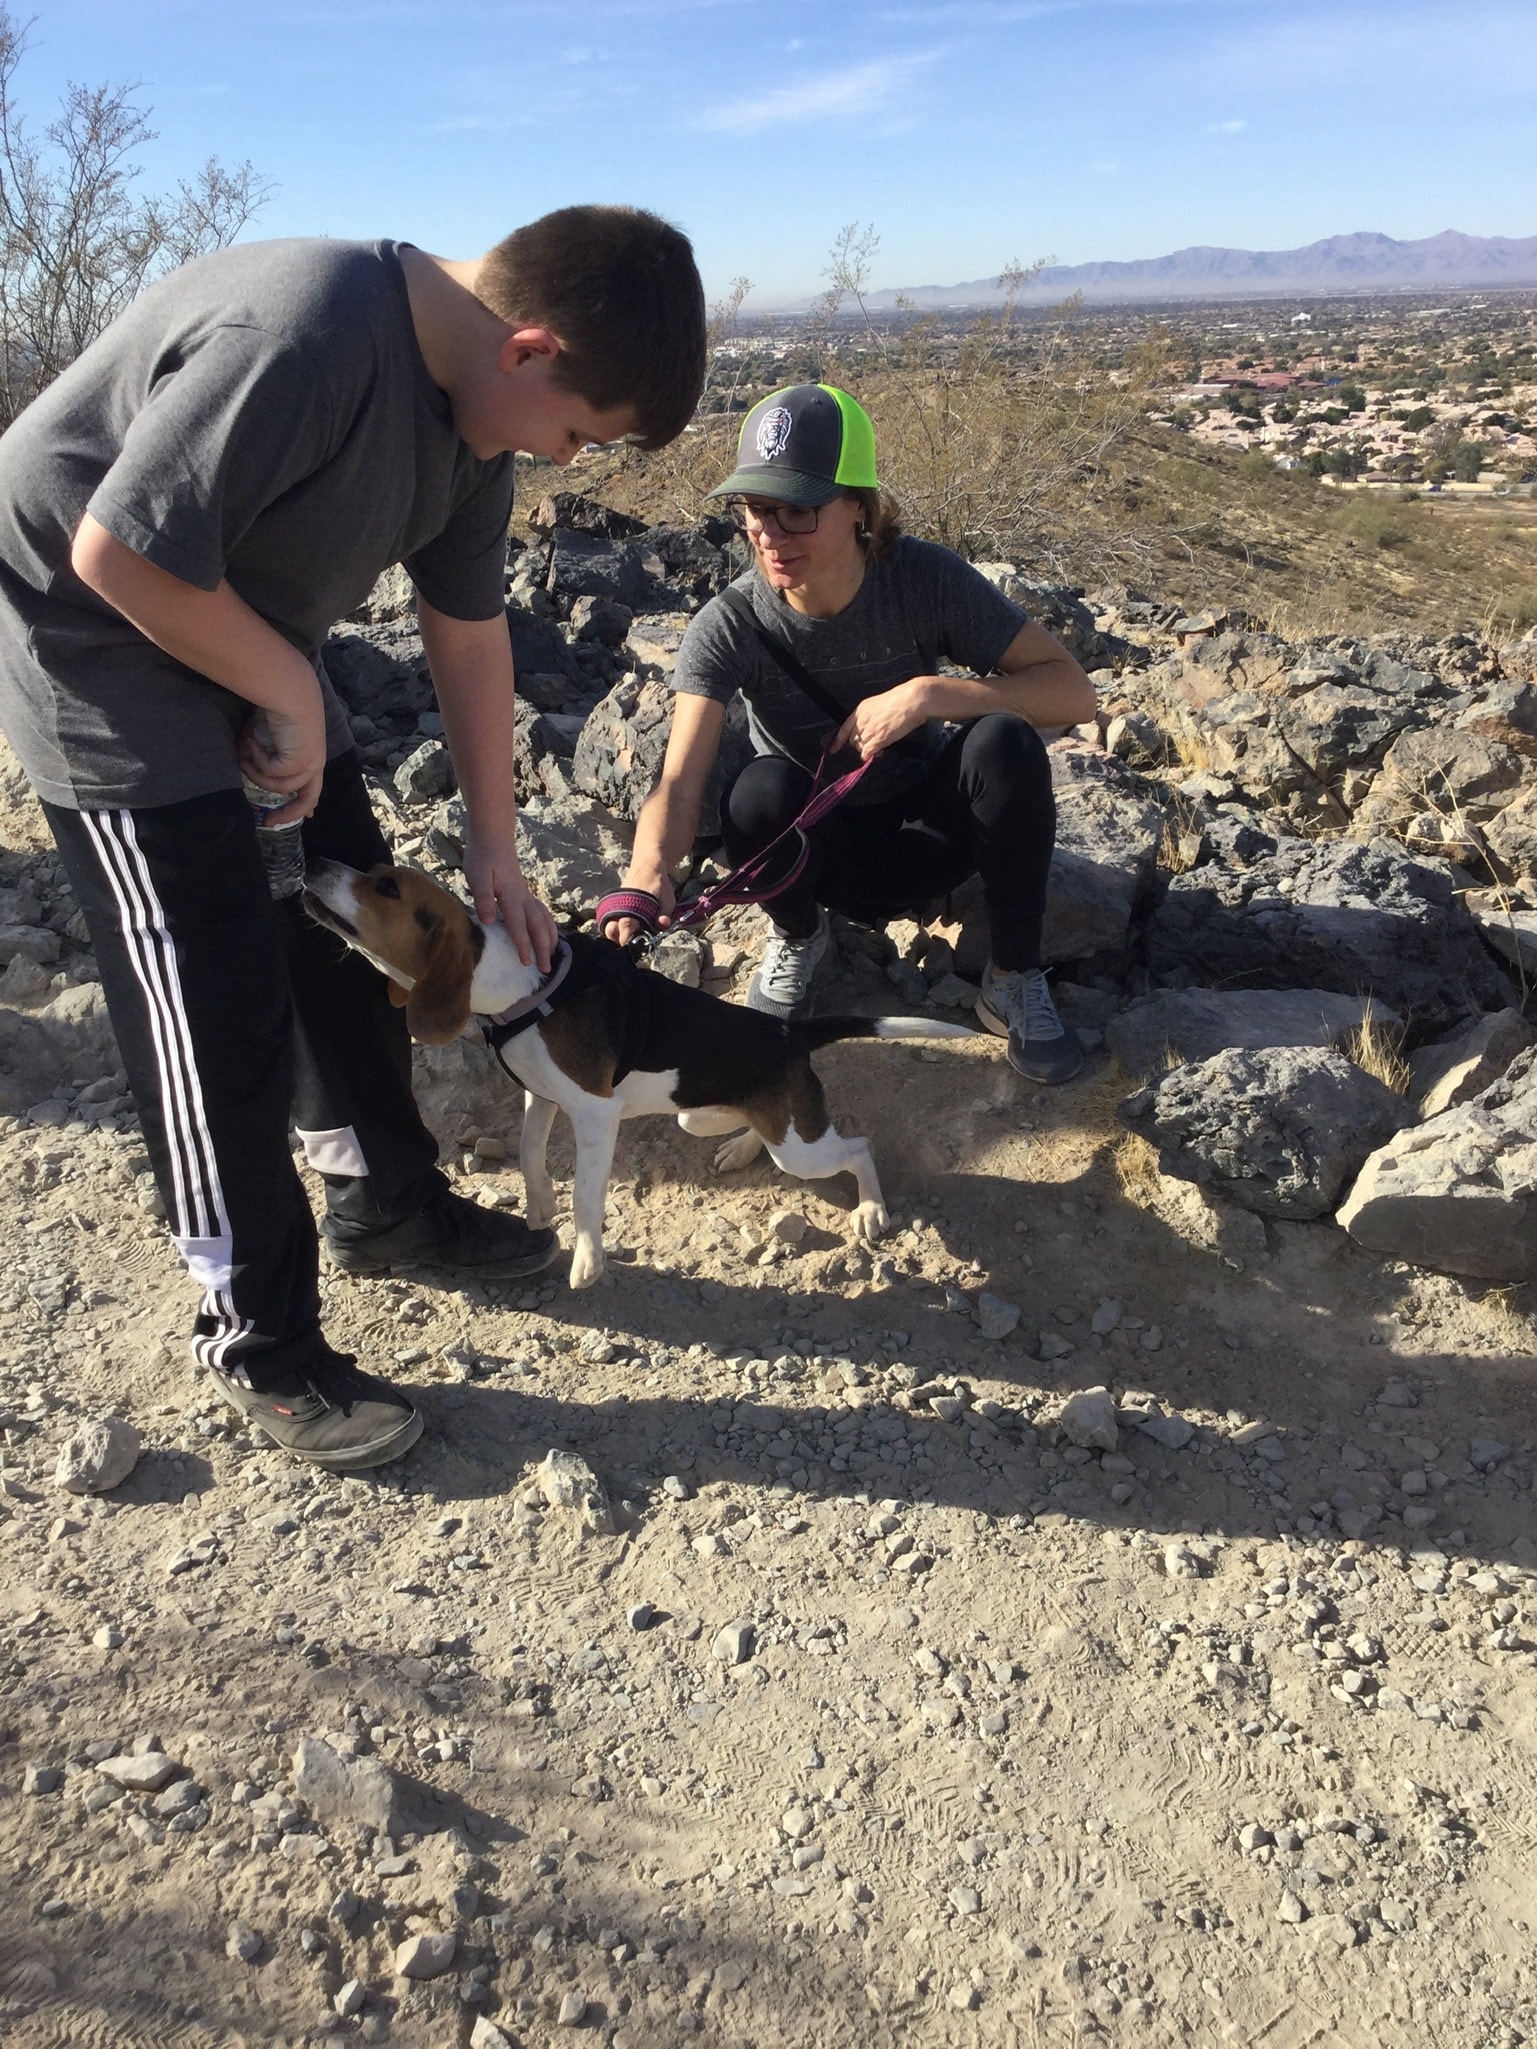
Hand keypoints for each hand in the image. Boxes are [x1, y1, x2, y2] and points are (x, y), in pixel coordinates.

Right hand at [238, 694, 326, 822]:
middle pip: (308, 798)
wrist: (288, 691)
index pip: (313, 784)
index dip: (307, 803)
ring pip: (280, 786)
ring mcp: (310, 764)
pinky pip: (272, 774)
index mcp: (311, 755)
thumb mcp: (263, 736)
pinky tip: (253, 740)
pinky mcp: (301, 762)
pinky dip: (257, 759)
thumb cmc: (274, 707)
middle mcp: (315, 762)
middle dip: (289, 813)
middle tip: (268, 821)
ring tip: (245, 756)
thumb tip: (243, 766)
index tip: (307, 816)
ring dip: (257, 774)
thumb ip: (257, 753)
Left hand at [464, 831, 557, 972]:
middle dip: (542, 948)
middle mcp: (523, 898)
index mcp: (510, 896)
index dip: (523, 945)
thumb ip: (483, 898)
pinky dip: (548, 926)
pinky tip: (548, 933)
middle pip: (537, 926)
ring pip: (544, 919)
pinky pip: (542, 913)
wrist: (494, 838)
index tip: (527, 964)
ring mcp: (526, 895)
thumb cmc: (482, 857)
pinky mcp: (525, 893)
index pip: (518, 925)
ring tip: (552, 956)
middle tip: (546, 969)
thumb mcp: (477, 876)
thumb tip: (488, 921)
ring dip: (549, 938)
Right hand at [605, 871, 676, 947]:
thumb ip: (664, 914)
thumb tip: (662, 925)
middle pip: (611, 931)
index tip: (634, 947)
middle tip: (632, 941)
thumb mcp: (667, 898)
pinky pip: (609, 920)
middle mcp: (620, 907)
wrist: (647, 866)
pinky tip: (627, 926)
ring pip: (608, 926)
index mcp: (633, 907)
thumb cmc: (658, 883)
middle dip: (620, 939)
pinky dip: (615, 926)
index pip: (625, 927)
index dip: (628, 939)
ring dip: (617, 934)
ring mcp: (615, 905)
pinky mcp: (614, 904)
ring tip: (630, 934)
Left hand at [832, 679, 930, 761]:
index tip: (832, 749)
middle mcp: (862, 720)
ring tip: (879, 750)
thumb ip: (872, 716)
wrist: (912, 700)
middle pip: (852, 739)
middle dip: (860, 745)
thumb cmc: (902, 700)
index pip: (844, 728)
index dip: (838, 740)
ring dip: (868, 750)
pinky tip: (878, 753)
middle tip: (872, 746)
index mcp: (861, 709)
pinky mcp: (878, 738)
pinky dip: (870, 756)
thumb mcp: (880, 704)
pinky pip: (867, 752)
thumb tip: (873, 728)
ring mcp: (869, 730)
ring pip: (860, 747)